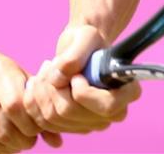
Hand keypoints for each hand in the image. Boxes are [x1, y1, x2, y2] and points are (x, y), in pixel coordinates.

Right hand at [0, 44, 41, 153]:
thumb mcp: (17, 76)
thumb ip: (37, 105)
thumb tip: (57, 142)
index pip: (16, 106)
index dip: (30, 125)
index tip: (36, 129)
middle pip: (2, 128)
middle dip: (20, 140)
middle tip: (27, 140)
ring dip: (7, 147)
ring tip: (15, 142)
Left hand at [23, 24, 141, 138]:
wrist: (78, 48)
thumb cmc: (87, 40)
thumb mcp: (85, 36)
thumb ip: (75, 54)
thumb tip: (59, 78)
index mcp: (127, 92)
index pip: (106, 107)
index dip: (84, 92)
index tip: (76, 75)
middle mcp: (113, 113)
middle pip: (71, 113)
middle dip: (53, 86)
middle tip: (52, 66)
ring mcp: (92, 123)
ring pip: (53, 117)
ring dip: (42, 90)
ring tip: (47, 70)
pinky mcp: (73, 126)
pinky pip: (44, 122)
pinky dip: (35, 101)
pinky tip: (40, 82)